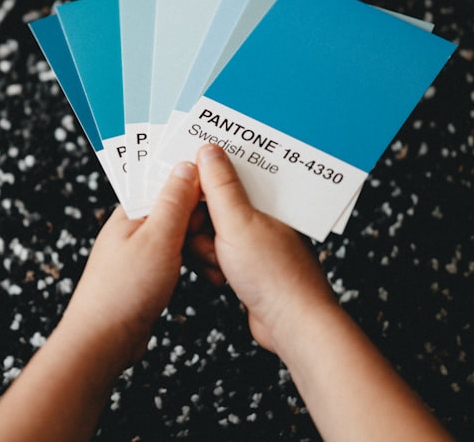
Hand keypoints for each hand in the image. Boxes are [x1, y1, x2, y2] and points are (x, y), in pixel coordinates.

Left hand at [60, 160, 200, 367]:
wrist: (103, 340)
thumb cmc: (124, 290)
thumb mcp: (158, 238)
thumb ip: (174, 201)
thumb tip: (186, 165)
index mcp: (131, 211)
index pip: (167, 183)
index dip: (197, 188)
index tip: (221, 196)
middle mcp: (134, 228)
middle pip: (178, 210)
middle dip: (203, 224)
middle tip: (219, 243)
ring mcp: (140, 252)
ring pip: (181, 237)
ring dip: (202, 247)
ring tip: (216, 266)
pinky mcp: (147, 274)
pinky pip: (178, 258)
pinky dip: (194, 264)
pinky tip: (207, 276)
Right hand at [189, 144, 337, 352]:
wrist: (292, 325)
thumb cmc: (275, 275)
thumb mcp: (238, 222)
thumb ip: (221, 185)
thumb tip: (209, 150)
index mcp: (267, 196)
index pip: (228, 172)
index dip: (201, 181)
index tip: (181, 189)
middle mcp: (263, 214)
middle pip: (214, 203)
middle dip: (200, 222)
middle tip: (200, 235)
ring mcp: (255, 240)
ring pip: (211, 230)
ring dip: (204, 247)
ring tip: (216, 261)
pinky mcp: (248, 263)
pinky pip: (217, 252)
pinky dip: (211, 264)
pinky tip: (219, 275)